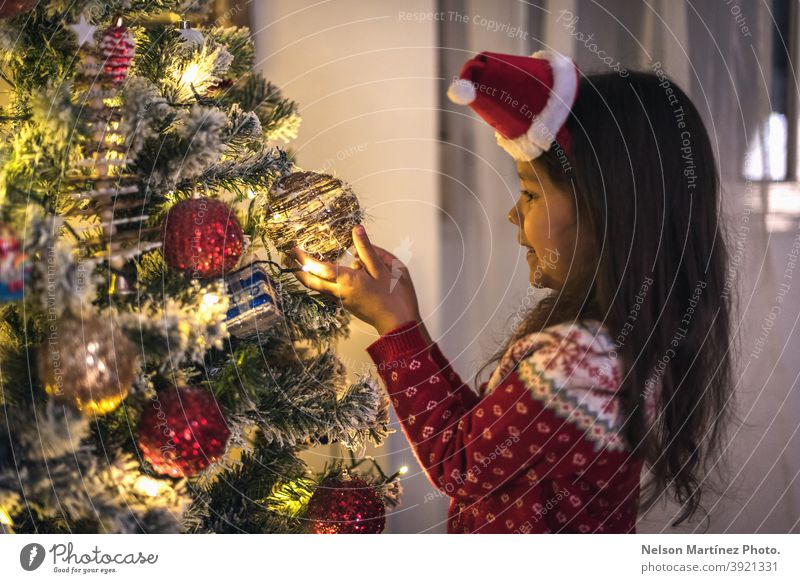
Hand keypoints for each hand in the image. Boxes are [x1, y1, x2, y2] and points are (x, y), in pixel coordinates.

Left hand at [284, 225, 422, 334]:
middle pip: (312, 282)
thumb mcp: (385, 268)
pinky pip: (331, 291)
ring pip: (320, 288)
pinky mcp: (349, 304)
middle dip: (298, 270)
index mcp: (348, 281)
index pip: (319, 268)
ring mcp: (344, 300)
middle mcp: (341, 292)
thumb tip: (356, 231)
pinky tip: (330, 275)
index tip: (294, 249)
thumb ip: (368, 250)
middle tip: (289, 259)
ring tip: (304, 264)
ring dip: (310, 276)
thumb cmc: (395, 297)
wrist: (399, 324)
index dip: (304, 258)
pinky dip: (324, 282)